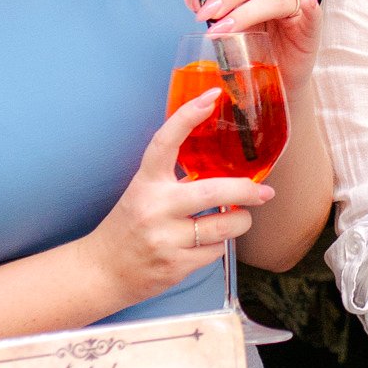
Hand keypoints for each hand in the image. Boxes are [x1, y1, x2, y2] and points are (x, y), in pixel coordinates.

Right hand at [82, 88, 274, 306]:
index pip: (166, 141)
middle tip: (264, 191)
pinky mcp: (175, 265)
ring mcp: (165, 238)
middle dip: (247, 190)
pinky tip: (206, 243)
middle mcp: (155, 207)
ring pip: (225, 225)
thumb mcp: (145, 193)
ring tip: (235, 219)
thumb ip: (176, 178)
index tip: (212, 96)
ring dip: (239, 222)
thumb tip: (227, 166)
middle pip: (215, 190)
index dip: (188, 116)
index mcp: (146, 183)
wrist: (103, 271)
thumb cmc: (131, 226)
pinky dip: (219, 246)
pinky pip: (216, 251)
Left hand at [187, 0, 320, 88]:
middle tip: (207, 14)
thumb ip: (214, 10)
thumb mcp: (231, 26)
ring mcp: (299, 5)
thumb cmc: (256, 48)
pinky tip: (306, 4)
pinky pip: (313, 14)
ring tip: (224, 28)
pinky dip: (310, 8)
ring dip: (246, 11)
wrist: (276, 79)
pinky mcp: (311, 28)